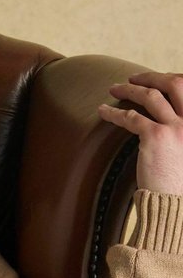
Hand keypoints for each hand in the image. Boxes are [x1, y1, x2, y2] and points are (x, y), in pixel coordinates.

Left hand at [98, 71, 182, 193]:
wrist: (175, 201)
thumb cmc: (179, 181)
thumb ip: (180, 132)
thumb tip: (166, 119)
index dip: (172, 80)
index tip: (157, 80)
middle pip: (173, 84)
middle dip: (151, 77)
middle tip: (134, 78)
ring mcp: (176, 126)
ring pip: (150, 96)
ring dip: (130, 89)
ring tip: (114, 89)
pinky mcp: (156, 137)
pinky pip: (131, 117)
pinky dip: (115, 112)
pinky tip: (103, 111)